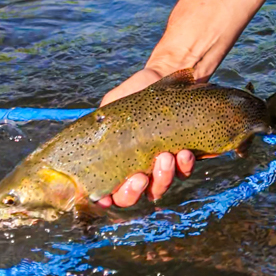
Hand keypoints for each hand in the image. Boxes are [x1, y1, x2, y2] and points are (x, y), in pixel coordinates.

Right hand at [95, 69, 195, 207]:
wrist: (165, 75)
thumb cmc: (134, 92)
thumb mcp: (111, 105)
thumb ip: (100, 122)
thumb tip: (90, 135)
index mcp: (116, 161)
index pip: (106, 191)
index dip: (104, 200)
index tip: (104, 198)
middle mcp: (136, 169)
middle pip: (132, 198)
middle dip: (134, 192)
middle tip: (140, 177)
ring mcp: (160, 167)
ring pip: (160, 188)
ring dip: (162, 177)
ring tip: (165, 157)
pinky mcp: (183, 159)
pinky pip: (184, 172)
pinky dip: (184, 166)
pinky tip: (184, 153)